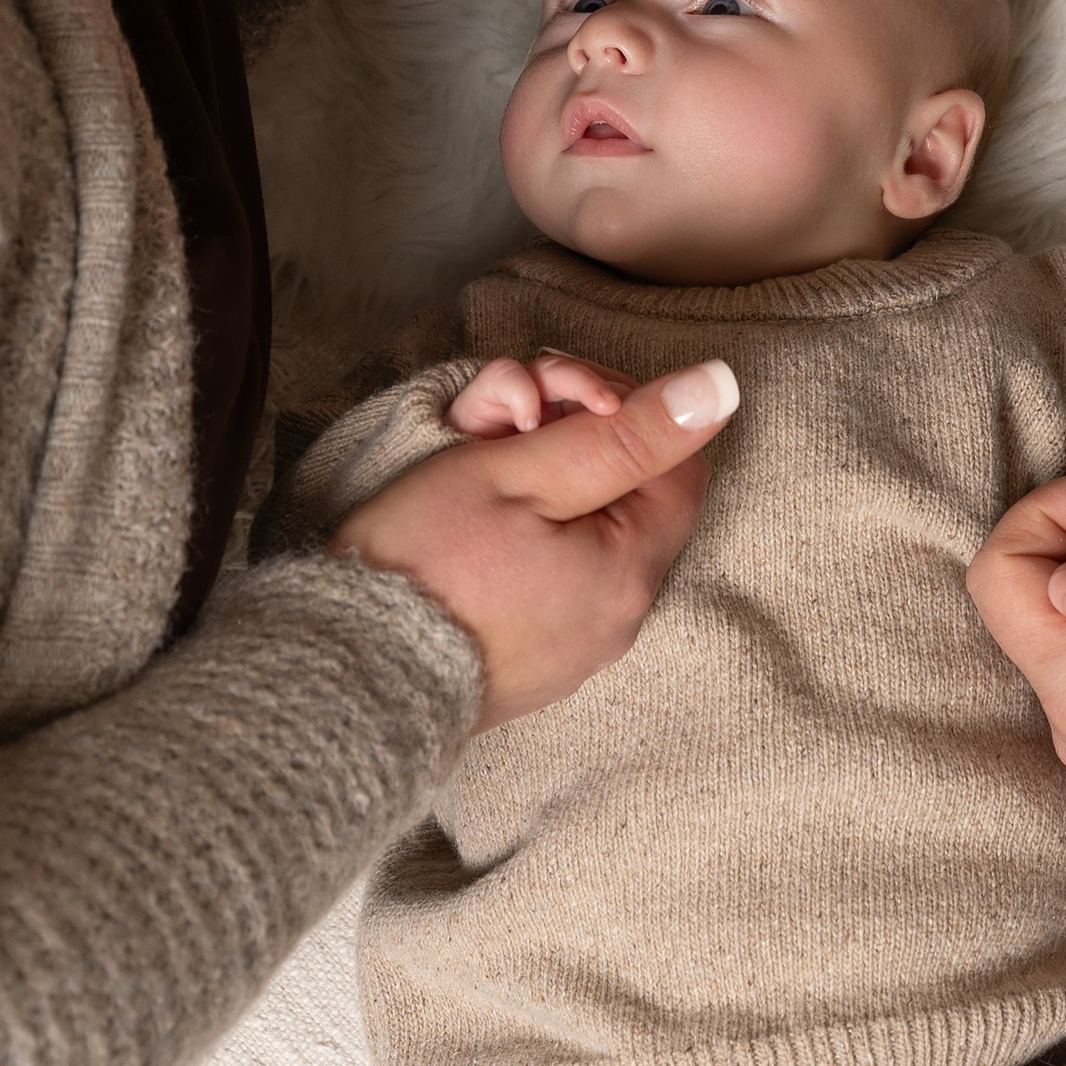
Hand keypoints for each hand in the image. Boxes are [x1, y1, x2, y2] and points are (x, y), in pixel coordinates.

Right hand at [333, 360, 738, 731]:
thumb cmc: (426, 563)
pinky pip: (553, 574)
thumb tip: (722, 387)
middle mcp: (620, 617)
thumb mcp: (524, 472)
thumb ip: (626, 431)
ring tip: (474, 453)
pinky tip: (474, 513)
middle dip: (571, 431)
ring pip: (586, 528)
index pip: (676, 457)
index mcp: (631, 569)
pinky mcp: (533, 662)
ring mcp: (577, 646)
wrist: (343, 678)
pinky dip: (525, 528)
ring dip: (540, 473)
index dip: (621, 405)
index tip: (551, 394)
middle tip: (502, 413)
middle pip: (628, 491)